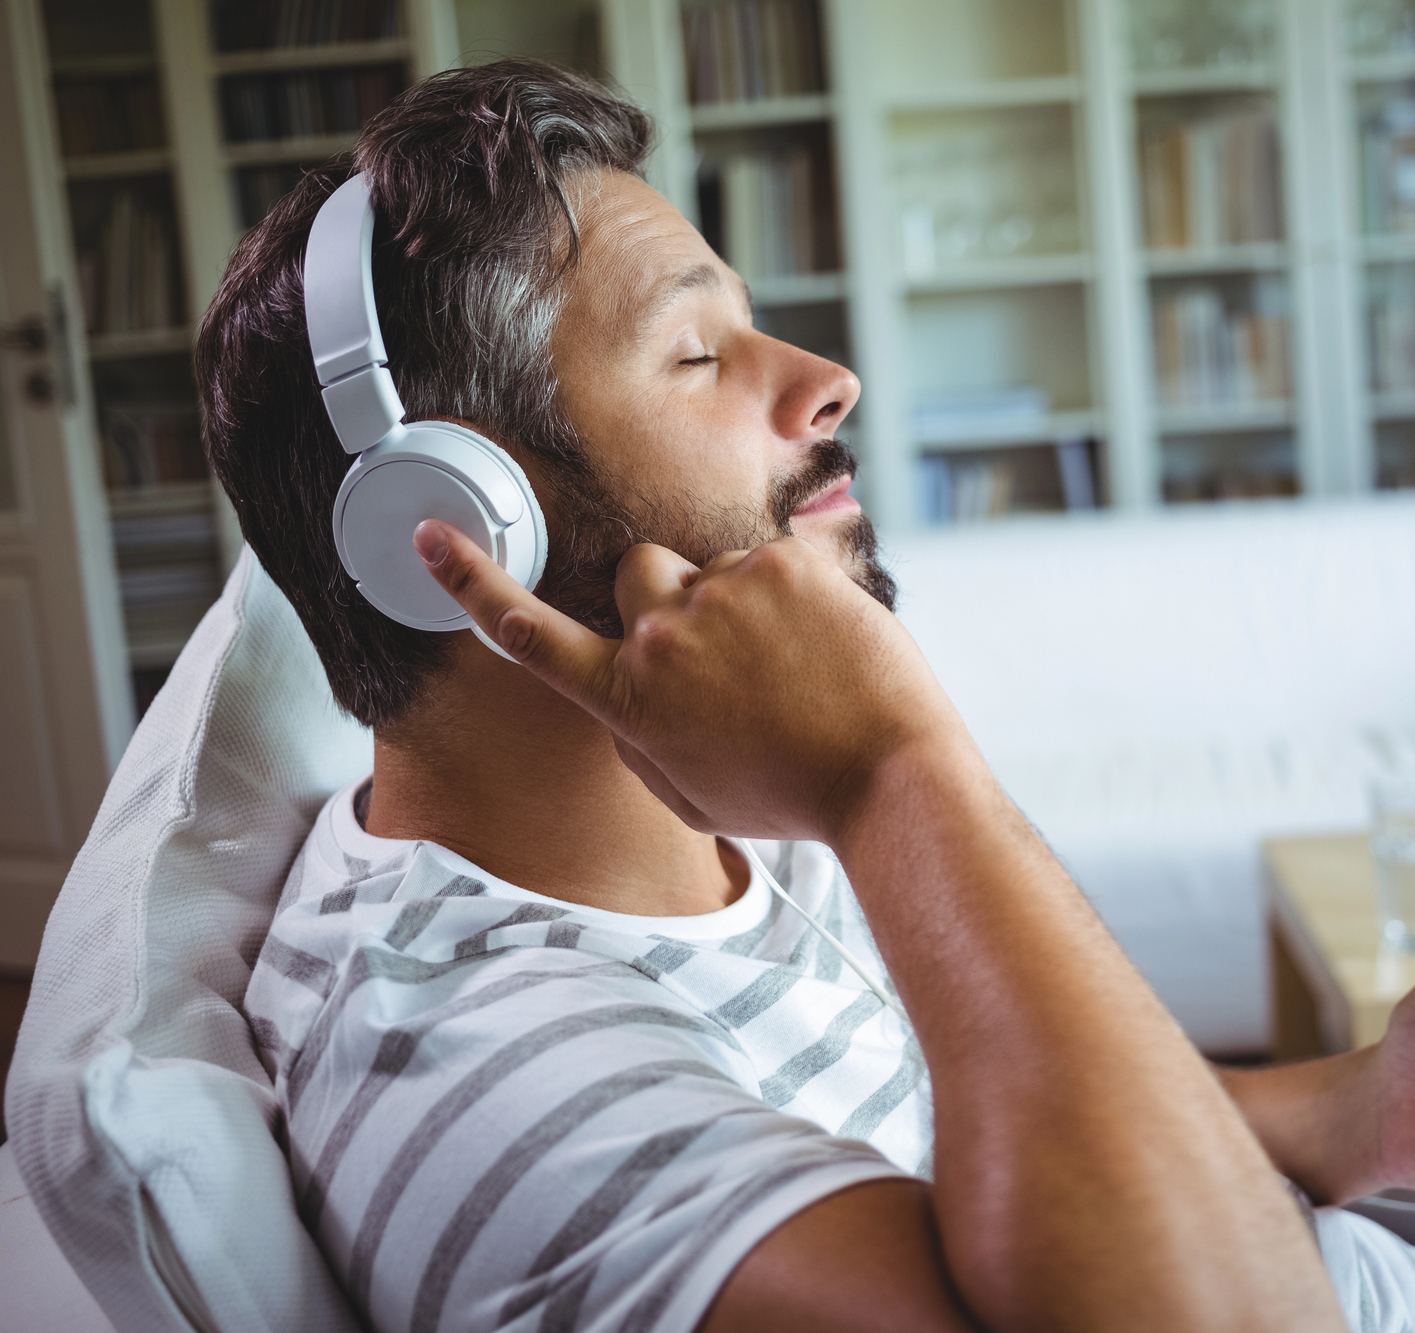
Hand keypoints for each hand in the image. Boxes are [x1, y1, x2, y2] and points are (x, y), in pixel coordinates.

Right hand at [414, 520, 968, 844]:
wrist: (889, 774)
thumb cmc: (796, 794)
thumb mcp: (690, 794)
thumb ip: (641, 734)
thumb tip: (631, 685)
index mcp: (629, 701)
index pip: (529, 634)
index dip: (473, 585)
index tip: (434, 539)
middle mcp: (660, 640)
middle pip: (635, 574)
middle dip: (667, 596)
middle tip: (728, 649)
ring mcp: (722, 594)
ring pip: (713, 567)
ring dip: (740, 600)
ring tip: (794, 664)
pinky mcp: (781, 565)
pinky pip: (771, 561)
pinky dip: (793, 594)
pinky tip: (823, 645)